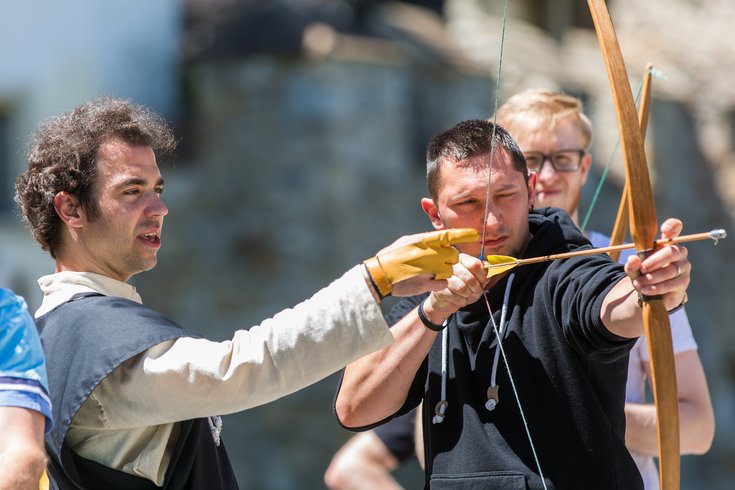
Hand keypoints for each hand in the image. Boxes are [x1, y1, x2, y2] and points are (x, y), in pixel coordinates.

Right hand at [364, 228, 478, 297]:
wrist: (379, 275)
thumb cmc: (391, 256)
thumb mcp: (407, 241)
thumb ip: (424, 240)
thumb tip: (436, 239)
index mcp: (424, 241)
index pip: (449, 235)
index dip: (464, 234)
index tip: (475, 234)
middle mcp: (430, 254)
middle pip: (454, 255)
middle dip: (451, 259)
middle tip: (442, 261)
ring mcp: (430, 269)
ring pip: (450, 270)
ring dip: (445, 271)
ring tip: (432, 272)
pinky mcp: (427, 284)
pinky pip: (444, 283)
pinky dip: (440, 282)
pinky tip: (431, 281)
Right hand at [423, 253, 488, 321]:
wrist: (445, 300)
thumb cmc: (462, 287)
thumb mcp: (475, 279)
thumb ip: (482, 273)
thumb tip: (488, 269)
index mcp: (461, 259)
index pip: (475, 264)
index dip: (482, 275)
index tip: (483, 281)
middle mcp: (451, 265)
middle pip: (469, 278)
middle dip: (476, 288)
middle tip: (476, 292)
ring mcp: (443, 277)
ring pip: (461, 288)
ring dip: (468, 295)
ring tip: (468, 296)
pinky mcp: (438, 288)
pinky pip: (454, 297)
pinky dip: (461, 301)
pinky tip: (460, 299)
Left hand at [624, 218, 689, 310]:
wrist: (651, 292)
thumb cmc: (644, 274)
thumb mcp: (634, 269)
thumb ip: (632, 264)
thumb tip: (632, 259)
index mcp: (666, 243)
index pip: (675, 228)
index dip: (672, 226)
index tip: (663, 229)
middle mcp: (678, 253)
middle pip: (672, 252)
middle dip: (655, 261)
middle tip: (642, 268)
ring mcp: (683, 267)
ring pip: (670, 271)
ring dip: (652, 278)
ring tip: (638, 283)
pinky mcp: (683, 282)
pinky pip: (672, 284)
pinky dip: (657, 288)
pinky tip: (645, 290)